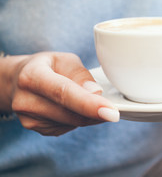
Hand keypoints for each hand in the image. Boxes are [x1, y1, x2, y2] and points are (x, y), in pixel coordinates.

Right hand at [3, 52, 118, 135]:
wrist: (18, 81)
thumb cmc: (47, 66)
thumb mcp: (65, 59)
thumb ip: (81, 74)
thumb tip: (96, 93)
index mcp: (32, 76)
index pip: (64, 93)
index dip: (89, 104)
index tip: (111, 111)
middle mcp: (26, 100)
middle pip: (71, 113)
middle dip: (97, 113)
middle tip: (114, 110)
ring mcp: (29, 118)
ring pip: (72, 123)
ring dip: (88, 115)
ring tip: (87, 100)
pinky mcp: (36, 129)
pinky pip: (68, 127)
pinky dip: (78, 119)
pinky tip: (74, 107)